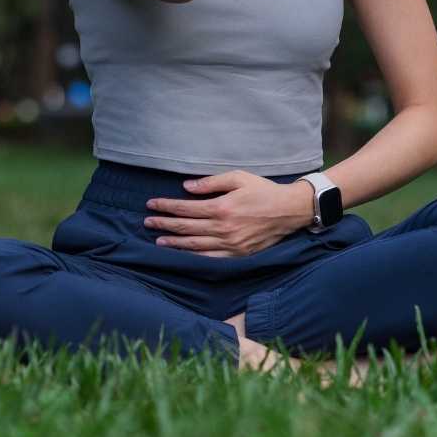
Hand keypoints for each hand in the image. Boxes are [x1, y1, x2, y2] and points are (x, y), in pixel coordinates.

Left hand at [143, 170, 311, 255]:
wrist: (289, 211)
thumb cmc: (263, 190)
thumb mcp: (238, 178)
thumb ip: (211, 183)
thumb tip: (187, 187)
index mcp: (222, 208)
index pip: (186, 209)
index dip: (166, 206)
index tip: (152, 204)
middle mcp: (223, 228)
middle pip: (186, 228)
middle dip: (164, 224)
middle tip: (147, 222)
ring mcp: (230, 244)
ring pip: (195, 245)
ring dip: (174, 243)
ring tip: (158, 240)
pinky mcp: (237, 255)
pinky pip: (210, 258)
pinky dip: (193, 257)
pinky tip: (183, 254)